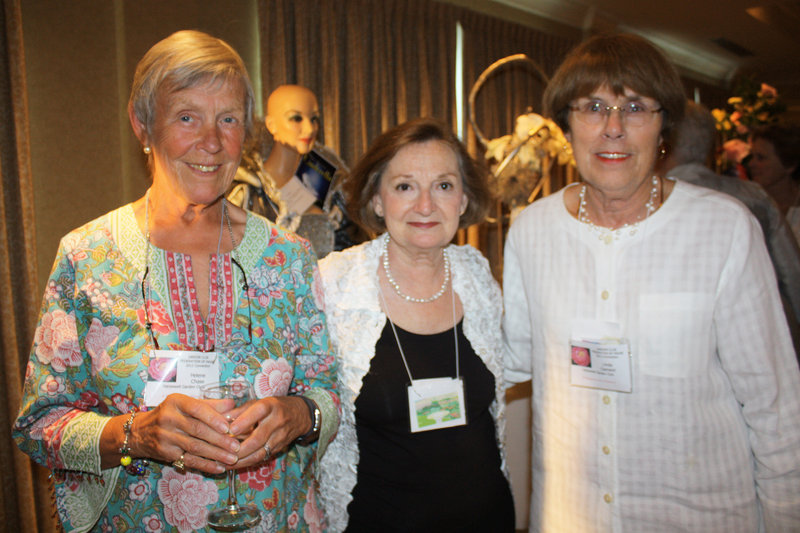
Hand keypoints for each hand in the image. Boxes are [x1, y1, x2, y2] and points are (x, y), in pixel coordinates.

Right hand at [123, 393, 241, 473]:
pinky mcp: (165, 453)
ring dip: (215, 454)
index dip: (213, 418)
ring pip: (194, 447)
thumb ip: (209, 404)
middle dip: (219, 440)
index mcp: (175, 402)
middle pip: (197, 430)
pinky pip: (188, 460)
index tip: (228, 427)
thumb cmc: (169, 414)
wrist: (139, 432)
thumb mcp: (185, 404)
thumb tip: (232, 404)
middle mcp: (168, 418)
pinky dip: (205, 465)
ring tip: (232, 459)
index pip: (196, 409)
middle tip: (236, 446)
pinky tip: (219, 468)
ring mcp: (165, 437)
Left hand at [225, 396, 310, 468]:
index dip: (244, 421)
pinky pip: (262, 458)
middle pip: (259, 437)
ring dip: (242, 460)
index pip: (258, 412)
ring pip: (260, 452)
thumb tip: (220, 418)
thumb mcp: (258, 402)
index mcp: (270, 406)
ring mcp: (280, 436)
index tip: (230, 430)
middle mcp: (277, 421)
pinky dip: (247, 463)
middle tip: (222, 453)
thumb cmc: (273, 407)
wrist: (300, 415)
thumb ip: (239, 410)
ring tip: (224, 464)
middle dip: (240, 448)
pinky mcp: (279, 448)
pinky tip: (234, 465)